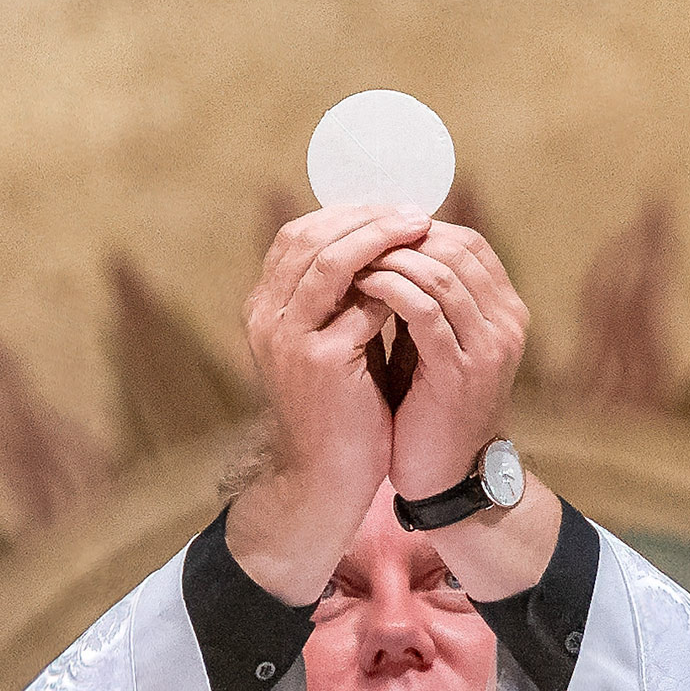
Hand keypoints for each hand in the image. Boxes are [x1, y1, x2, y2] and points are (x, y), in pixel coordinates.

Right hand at [228, 207, 429, 603]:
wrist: (326, 481)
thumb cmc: (339, 415)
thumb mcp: (333, 346)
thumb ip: (345, 301)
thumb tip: (383, 246)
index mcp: (265, 310)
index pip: (297, 235)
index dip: (345, 214)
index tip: (392, 210)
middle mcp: (266, 318)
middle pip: (311, 235)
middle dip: (368, 216)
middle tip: (415, 212)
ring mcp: (288, 338)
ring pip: (334, 259)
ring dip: (383, 238)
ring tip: (423, 231)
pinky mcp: (320, 362)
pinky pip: (362, 304)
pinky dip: (394, 286)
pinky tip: (425, 281)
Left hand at [354, 223, 527, 500]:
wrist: (444, 476)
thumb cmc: (429, 409)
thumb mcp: (432, 345)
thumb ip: (423, 299)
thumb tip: (384, 247)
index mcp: (504, 311)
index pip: (467, 242)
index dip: (418, 228)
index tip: (371, 227)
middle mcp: (506, 322)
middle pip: (456, 248)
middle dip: (401, 236)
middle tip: (354, 232)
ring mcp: (489, 346)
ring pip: (441, 273)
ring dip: (390, 258)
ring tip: (350, 255)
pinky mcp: (462, 371)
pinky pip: (425, 311)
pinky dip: (389, 291)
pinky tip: (358, 286)